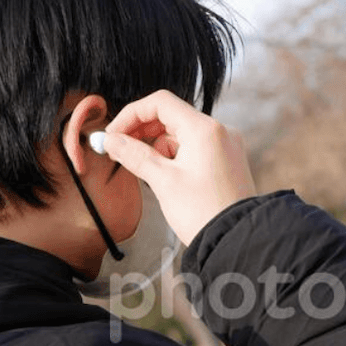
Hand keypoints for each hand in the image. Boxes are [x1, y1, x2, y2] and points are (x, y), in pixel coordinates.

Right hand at [100, 90, 255, 245]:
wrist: (235, 242)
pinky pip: (196, 149)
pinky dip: (176, 157)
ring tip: (147, 172)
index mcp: (205, 129)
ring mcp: (227, 147)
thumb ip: (134, 155)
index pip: (160, 103)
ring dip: (159, 147)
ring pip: (182, 135)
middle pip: (172, 117)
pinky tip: (166, 178)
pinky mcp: (228, 162)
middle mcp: (220, 132)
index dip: (131, 115)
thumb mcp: (163, 182)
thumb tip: (109, 139)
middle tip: (120, 151)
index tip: (113, 135)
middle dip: (143, 132)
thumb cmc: (203, 214)